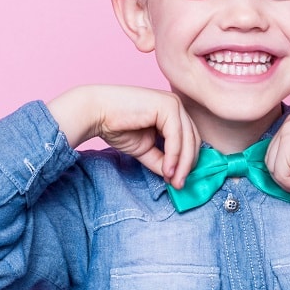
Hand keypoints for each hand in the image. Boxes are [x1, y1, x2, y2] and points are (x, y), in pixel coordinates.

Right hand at [47, 85, 199, 188]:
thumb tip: (177, 177)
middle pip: (193, 140)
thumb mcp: (145, 149)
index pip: (189, 139)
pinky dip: (174, 156)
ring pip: (188, 139)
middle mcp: (176, 106)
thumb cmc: (117, 127)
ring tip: (174, 181)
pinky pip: (177, 137)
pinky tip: (168, 170)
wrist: (96, 113)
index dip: (187, 162)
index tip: (179, 182)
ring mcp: (173, 104)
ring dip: (183, 164)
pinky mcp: (167, 106)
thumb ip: (162, 160)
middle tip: (180, 185)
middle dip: (188, 166)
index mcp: (173, 113)